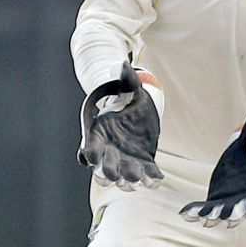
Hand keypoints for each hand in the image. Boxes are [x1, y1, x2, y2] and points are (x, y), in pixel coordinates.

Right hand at [78, 58, 163, 186]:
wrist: (138, 107)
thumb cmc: (125, 95)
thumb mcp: (126, 86)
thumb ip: (124, 79)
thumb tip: (124, 65)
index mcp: (98, 134)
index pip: (88, 149)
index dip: (89, 154)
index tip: (91, 157)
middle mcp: (108, 151)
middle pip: (103, 170)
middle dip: (109, 173)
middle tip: (116, 174)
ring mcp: (125, 159)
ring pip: (122, 178)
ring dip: (128, 181)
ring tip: (137, 178)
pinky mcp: (143, 162)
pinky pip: (146, 175)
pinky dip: (151, 179)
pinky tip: (157, 178)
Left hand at [180, 104, 245, 227]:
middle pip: (242, 210)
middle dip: (233, 215)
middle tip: (223, 218)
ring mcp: (233, 200)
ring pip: (224, 214)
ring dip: (214, 217)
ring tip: (203, 219)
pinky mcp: (219, 200)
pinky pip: (207, 209)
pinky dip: (197, 212)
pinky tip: (186, 213)